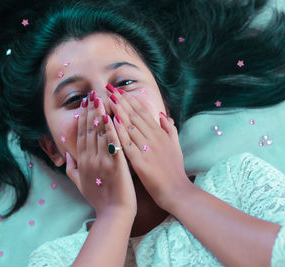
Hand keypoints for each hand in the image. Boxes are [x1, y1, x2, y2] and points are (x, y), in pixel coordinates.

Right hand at [65, 92, 136, 217]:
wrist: (114, 214)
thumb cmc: (99, 200)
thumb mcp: (79, 184)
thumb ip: (72, 169)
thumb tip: (67, 156)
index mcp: (82, 162)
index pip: (81, 135)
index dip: (83, 119)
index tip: (84, 104)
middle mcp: (90, 159)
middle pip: (89, 131)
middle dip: (90, 112)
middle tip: (91, 95)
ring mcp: (102, 162)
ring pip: (100, 134)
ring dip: (100, 115)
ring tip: (100, 99)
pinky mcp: (116, 165)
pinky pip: (113, 144)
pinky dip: (111, 130)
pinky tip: (111, 117)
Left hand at [107, 88, 189, 210]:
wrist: (177, 192)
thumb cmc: (175, 170)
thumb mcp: (175, 146)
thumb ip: (170, 129)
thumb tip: (163, 115)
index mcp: (161, 134)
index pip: (143, 112)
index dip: (130, 100)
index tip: (119, 91)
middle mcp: (154, 138)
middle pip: (135, 115)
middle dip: (121, 100)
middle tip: (109, 88)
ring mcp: (147, 149)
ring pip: (130, 126)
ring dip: (118, 111)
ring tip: (107, 99)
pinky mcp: (140, 162)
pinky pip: (127, 143)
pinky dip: (119, 132)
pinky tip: (111, 122)